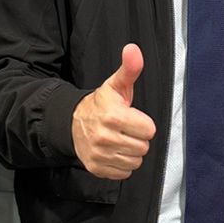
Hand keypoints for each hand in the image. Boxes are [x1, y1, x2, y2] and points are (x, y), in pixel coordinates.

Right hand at [71, 44, 155, 179]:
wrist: (73, 123)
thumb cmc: (101, 105)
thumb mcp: (116, 85)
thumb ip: (129, 69)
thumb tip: (133, 50)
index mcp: (113, 116)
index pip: (149, 130)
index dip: (143, 124)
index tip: (132, 119)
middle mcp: (105, 137)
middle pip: (143, 147)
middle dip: (137, 138)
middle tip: (125, 129)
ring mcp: (100, 155)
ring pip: (135, 161)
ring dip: (131, 152)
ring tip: (119, 140)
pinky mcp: (97, 168)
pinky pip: (124, 172)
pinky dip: (121, 164)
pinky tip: (113, 151)